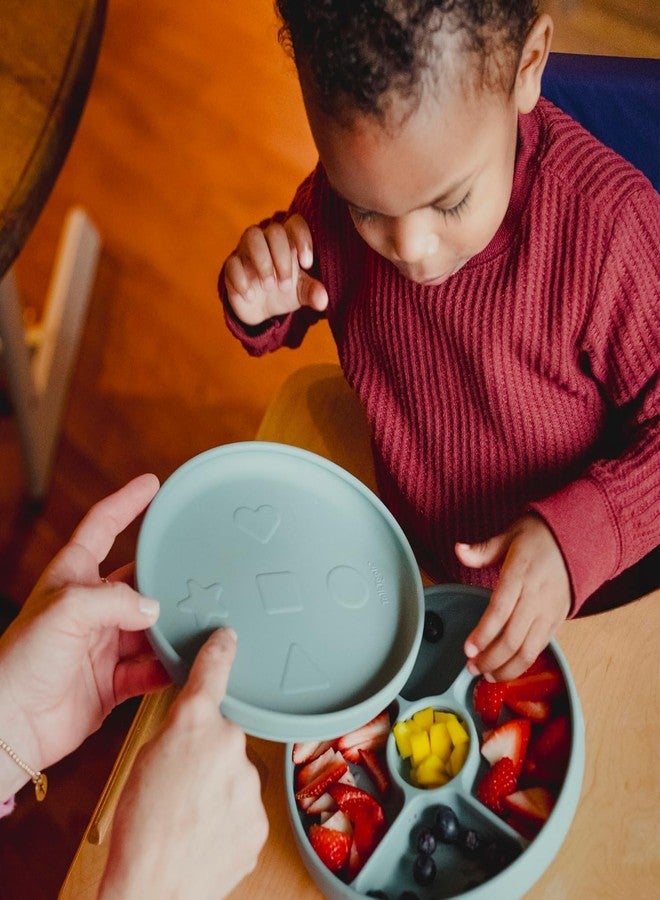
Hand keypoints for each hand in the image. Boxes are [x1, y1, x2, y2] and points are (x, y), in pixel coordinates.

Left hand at [0, 475, 168, 795]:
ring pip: (150, 627)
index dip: (126, 503)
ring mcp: (101, 645)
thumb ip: (116, 600)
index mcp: (72, 577)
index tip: (151, 484)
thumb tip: (155, 608)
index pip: (102, 527)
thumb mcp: (66, 610)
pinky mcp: (111, 682)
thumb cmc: (21, 661)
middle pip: (138, 582)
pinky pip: (150, 669)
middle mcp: (90, 608)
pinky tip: (188, 663)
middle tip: (200, 572)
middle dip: (166, 578)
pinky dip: (169, 667)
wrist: (9, 724)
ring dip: (173, 627)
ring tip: (203, 621)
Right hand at [100, 629, 267, 899]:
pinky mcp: (260, 821)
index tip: (229, 639)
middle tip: (183, 785)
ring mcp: (251, 786)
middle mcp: (231, 747)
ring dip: (220, 790)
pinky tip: (205, 834)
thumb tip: (195, 729)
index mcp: (196, 726)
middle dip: (210, 756)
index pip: (213, 674)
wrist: (154, 889)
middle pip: (227, 739)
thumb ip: (177, 734)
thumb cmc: (138, 828)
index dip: (221, 653)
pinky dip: (228, 819)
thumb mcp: (145, 761)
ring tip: (190, 817)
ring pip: (237, 776)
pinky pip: (245, 809)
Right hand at [223, 213, 328, 324]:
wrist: (261, 310)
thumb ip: (312, 292)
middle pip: (274, 230)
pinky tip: (250, 296)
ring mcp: (247, 250)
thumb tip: (323, 300)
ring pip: (252, 236)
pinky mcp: (232, 266)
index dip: (302, 238)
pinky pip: (233, 263)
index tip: (306, 264)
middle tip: (285, 286)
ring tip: (269, 287)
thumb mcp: (301, 292)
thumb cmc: (285, 291)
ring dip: (263, 263)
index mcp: (288, 241)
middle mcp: (267, 240)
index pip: (295, 223)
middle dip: (282, 258)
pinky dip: (241, 280)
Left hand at [457, 515, 570, 680]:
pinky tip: (509, 669)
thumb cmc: (542, 537)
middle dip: (491, 658)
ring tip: (488, 675)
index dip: (483, 634)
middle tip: (472, 668)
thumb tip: (459, 550)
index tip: (468, 649)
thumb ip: (483, 549)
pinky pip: (541, 647)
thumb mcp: (511, 535)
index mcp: (520, 574)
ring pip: (529, 649)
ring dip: (508, 667)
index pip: (499, 611)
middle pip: (513, 638)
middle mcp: (536, 597)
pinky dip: (525, 663)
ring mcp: (550, 611)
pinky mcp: (559, 619)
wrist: (581, 538)